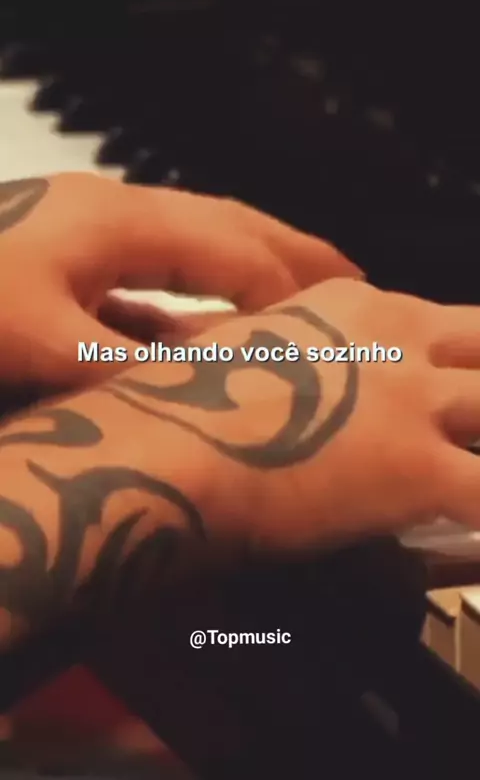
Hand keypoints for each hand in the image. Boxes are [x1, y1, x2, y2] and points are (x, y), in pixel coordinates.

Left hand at [0, 174, 359, 392]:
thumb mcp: (35, 344)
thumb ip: (125, 365)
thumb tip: (206, 387)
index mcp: (112, 222)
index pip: (229, 248)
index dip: (288, 290)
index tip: (336, 329)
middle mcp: (107, 215)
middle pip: (223, 224)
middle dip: (291, 252)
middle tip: (353, 280)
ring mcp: (83, 235)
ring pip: (188, 246)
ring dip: (244, 271)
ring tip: (296, 299)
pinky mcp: (59, 263)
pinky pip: (146, 276)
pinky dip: (188, 300)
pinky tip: (196, 331)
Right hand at [107, 278, 479, 544]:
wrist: (157, 447)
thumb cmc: (173, 402)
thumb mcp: (235, 348)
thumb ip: (278, 346)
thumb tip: (282, 364)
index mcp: (353, 308)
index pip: (440, 326)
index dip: (455, 364)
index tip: (454, 390)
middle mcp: (394, 339)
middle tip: (474, 418)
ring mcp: (412, 400)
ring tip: (465, 476)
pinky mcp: (415, 468)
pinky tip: (472, 539)